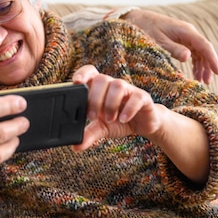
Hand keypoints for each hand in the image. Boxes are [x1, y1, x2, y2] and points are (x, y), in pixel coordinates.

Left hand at [71, 65, 209, 183]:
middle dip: (94, 98)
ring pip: (117, 85)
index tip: (76, 83)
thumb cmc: (118, 121)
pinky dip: (128, 109)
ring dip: (110, 104)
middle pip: (101, 79)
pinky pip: (136, 97)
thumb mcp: (101, 128)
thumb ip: (88, 134)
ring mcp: (128, 89)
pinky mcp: (143, 97)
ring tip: (109, 119)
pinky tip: (123, 119)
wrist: (142, 125)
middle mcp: (112, 85)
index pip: (89, 71)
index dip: (82, 74)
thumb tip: (75, 146)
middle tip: (92, 117)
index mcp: (99, 88)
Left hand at [123, 9, 217, 83]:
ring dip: (202, 66)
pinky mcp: (179, 40)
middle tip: (206, 82)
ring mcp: (184, 36)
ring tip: (201, 81)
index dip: (212, 59)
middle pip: (204, 50)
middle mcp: (188, 32)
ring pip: (199, 52)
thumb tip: (188, 57)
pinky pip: (192, 52)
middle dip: (208, 66)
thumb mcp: (157, 40)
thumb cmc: (144, 28)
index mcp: (185, 31)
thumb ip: (172, 48)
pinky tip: (195, 73)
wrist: (135, 18)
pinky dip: (194, 63)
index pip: (204, 46)